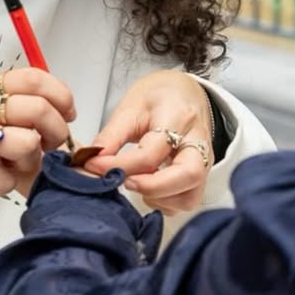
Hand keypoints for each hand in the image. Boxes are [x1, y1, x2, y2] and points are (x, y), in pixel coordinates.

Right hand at [0, 68, 75, 232]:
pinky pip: (8, 178)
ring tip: (14, 166)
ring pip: (27, 143)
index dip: (62, 97)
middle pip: (38, 108)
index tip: (67, 116)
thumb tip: (68, 120)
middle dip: (56, 133)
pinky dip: (7, 186)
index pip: (35, 78)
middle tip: (48, 148)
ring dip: (30, 162)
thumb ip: (25, 112)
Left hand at [84, 70, 212, 215]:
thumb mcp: (130, 107)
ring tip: (136, 182)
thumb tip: (90, 161)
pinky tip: (149, 187)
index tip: (93, 166)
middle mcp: (198, 142)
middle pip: (187, 176)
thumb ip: (111, 136)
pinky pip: (187, 200)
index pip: (152, 152)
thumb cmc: (159, 96)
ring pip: (190, 196)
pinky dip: (165, 202)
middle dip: (152, 187)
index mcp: (178, 118)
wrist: (184, 91)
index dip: (120, 165)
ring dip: (159, 197)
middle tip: (125, 182)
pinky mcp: (202, 175)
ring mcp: (205, 161)